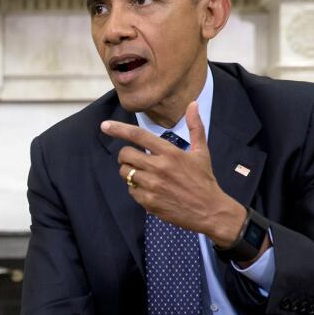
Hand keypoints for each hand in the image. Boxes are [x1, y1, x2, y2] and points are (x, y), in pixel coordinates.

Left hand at [103, 102, 245, 245]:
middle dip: (125, 155)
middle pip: (126, 155)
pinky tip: (150, 190)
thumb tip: (193, 103)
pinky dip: (136, 189)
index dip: (119, 129)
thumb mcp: (201, 152)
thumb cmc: (204, 179)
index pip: (139, 136)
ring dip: (129, 172)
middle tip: (134, 159)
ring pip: (125, 173)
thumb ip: (195, 127)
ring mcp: (153, 186)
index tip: (104, 126)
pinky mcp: (149, 202)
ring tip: (143, 174)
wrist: (209, 211)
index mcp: (170, 153)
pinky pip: (131, 190)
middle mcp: (159, 168)